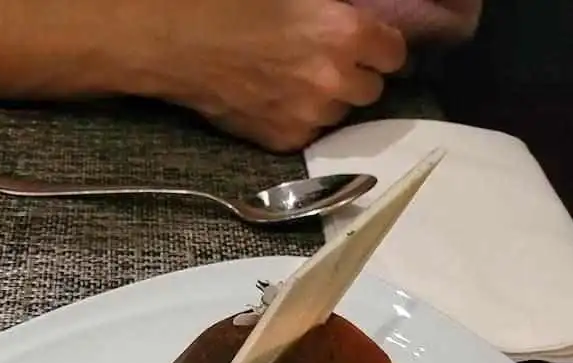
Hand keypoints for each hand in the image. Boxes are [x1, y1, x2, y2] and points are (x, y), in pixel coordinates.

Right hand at [153, 0, 407, 151]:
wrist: (178, 42)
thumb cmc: (231, 3)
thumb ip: (333, 11)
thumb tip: (352, 18)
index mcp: (344, 33)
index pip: (394, 53)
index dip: (381, 46)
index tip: (369, 44)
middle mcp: (334, 79)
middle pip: (372, 89)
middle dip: (358, 75)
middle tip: (332, 62)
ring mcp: (308, 115)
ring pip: (340, 114)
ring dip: (330, 99)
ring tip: (302, 82)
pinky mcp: (282, 139)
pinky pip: (309, 133)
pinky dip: (301, 118)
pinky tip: (278, 99)